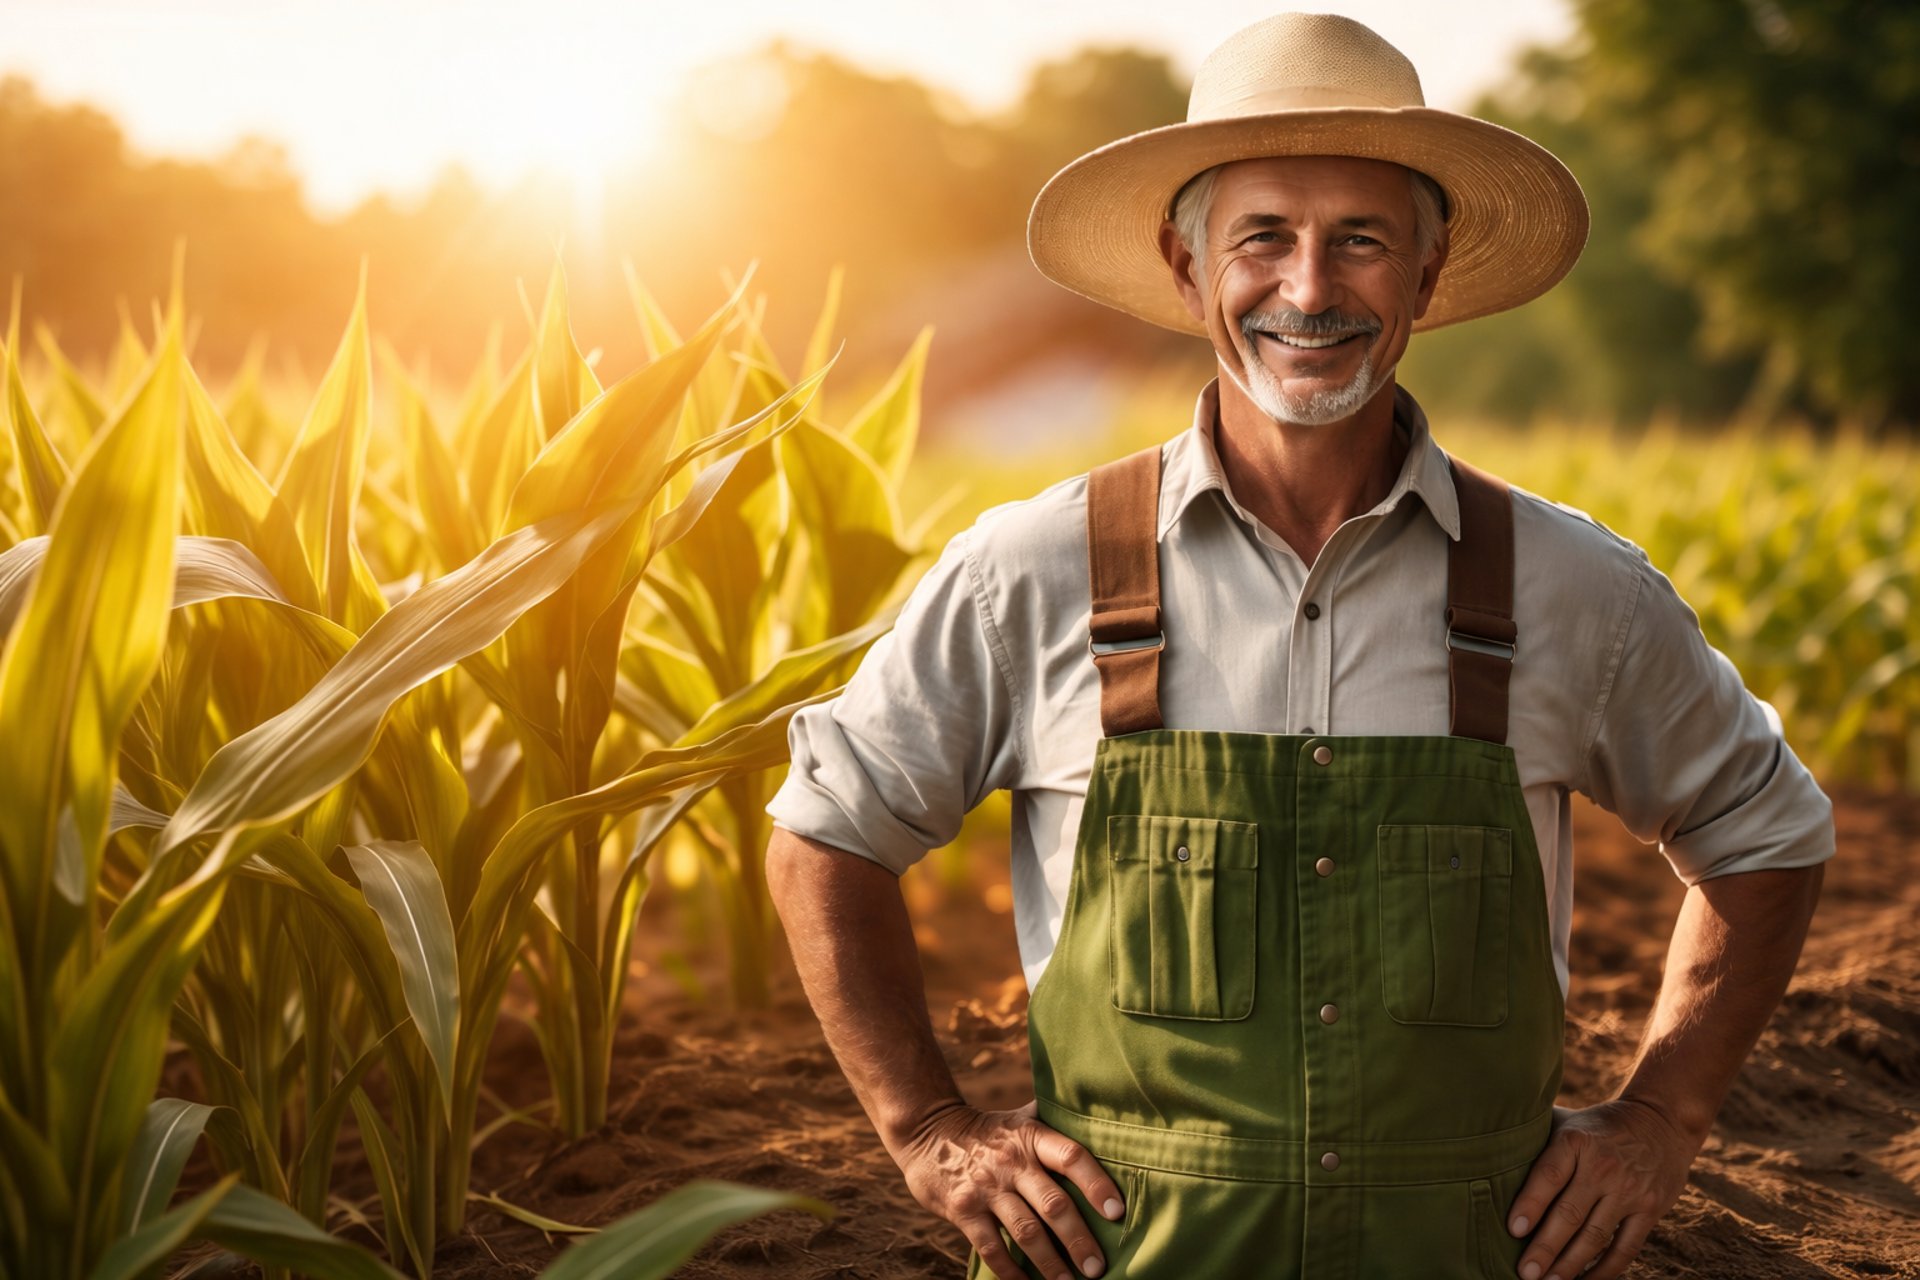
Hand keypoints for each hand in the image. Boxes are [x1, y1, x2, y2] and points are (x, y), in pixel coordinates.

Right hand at [893, 1099, 1125, 1279]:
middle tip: (1097, 1268)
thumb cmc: (989, 1131)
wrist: (928, 1132)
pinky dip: (1011, 1271)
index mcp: (1032, 1137)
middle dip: (1078, 1240)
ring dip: (1050, 1263)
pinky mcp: (963, 1210)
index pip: (1071, 1157)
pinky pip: (991, 1248)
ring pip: (1025, 1231)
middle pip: (1052, 1204)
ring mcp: (986, 1187)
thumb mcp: (1021, 1119)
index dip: (1096, 1184)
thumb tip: (1103, 1129)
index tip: (1116, 1211)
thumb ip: (1056, 1126)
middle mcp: (1011, 1161)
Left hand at [1508, 1098, 1702, 1279]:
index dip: (1530, 1204)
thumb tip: (1489, 1156)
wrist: (1661, 1119)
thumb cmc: (1598, 1126)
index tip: (1513, 1230)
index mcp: (1575, 1142)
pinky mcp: (1651, 1209)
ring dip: (1571, 1265)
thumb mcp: (1568, 1121)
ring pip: (1596, 1236)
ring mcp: (1630, 1190)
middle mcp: (1604, 1167)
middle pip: (1570, 1214)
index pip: (1549, 1176)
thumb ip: (1537, 1139)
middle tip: (1525, 1273)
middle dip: (1545, 1248)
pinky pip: (1626, 1248)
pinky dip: (1605, 1270)